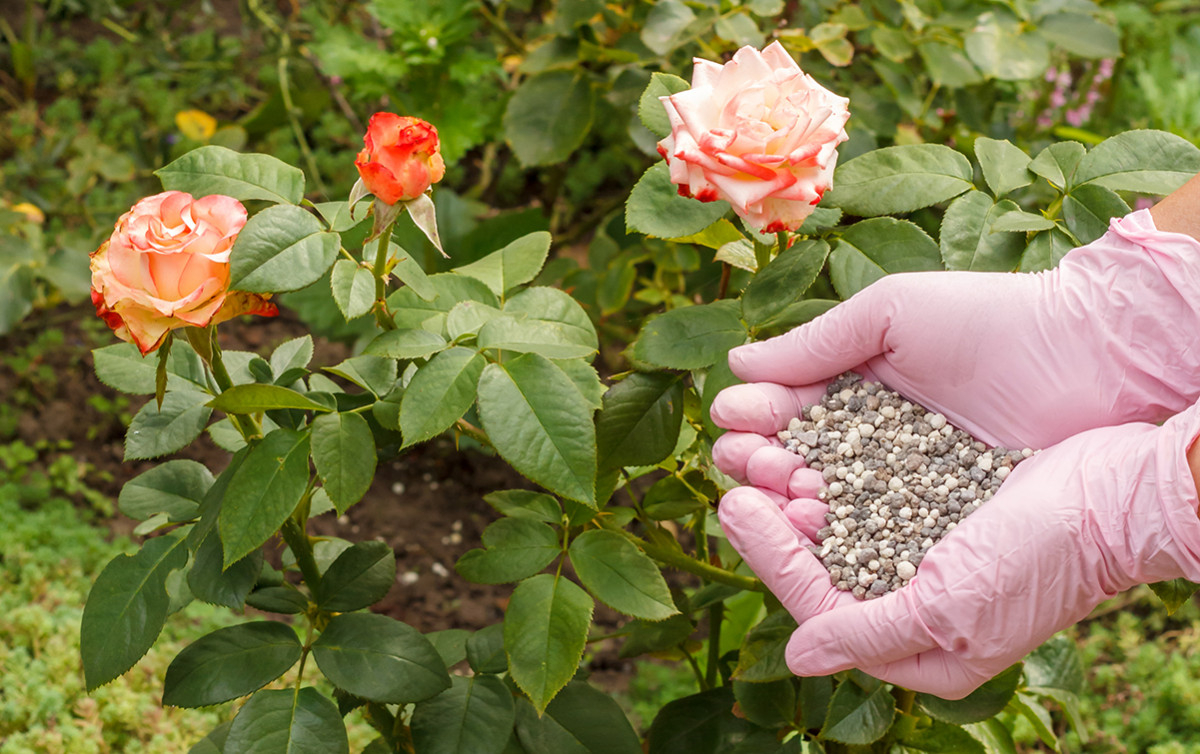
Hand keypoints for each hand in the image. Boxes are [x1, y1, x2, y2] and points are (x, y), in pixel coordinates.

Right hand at [711, 209, 1199, 482]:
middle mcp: (871, 440)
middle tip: (747, 458)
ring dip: (787, 496)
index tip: (732, 416)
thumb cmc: (990, 320)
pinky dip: (838, 530)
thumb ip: (815, 344)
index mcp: (855, 386)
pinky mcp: (936, 523)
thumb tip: (736, 364)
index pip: (786, 409)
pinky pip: (875, 532)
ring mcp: (902, 486)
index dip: (754, 416)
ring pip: (827, 500)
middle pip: (795, 459)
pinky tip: (812, 521)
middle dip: (759, 459)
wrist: (1088, 356)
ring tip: (772, 488)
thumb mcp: (892, 313)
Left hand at [717, 400, 1199, 698]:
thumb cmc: (1040, 561)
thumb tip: (797, 656)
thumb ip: (867, 634)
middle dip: (776, 516)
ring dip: (798, 484)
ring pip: (838, 521)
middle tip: (737, 467)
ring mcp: (925, 551)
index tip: (734, 505)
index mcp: (916, 646)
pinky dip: (837, 467)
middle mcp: (913, 601)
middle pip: (820, 561)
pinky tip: (810, 440)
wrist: (1118, 495)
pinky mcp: (937, 505)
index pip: (816, 602)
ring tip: (765, 448)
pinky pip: (869, 490)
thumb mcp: (949, 613)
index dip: (769, 555)